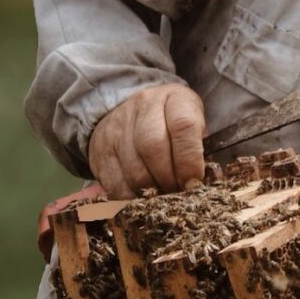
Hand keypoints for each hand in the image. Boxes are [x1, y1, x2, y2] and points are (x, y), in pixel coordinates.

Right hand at [87, 84, 206, 199]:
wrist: (132, 111)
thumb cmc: (173, 123)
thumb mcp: (194, 123)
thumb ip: (199, 148)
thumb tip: (198, 184)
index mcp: (173, 98)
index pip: (182, 125)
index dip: (189, 160)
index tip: (194, 183)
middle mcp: (143, 107)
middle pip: (153, 148)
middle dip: (169, 179)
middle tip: (178, 194)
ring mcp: (117, 128)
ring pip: (133, 170)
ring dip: (151, 193)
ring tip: (163, 199)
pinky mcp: (100, 150)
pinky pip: (115, 184)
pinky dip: (131, 199)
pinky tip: (143, 200)